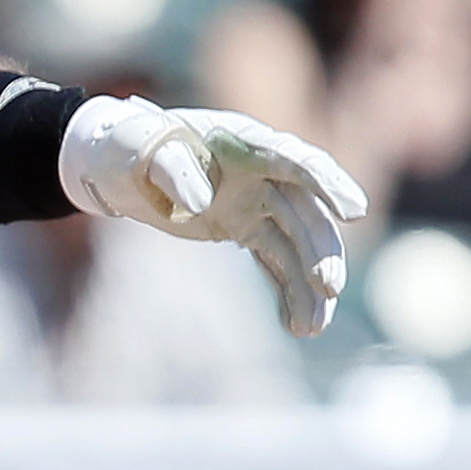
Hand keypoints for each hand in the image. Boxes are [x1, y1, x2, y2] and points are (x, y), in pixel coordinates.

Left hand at [58, 97, 369, 337]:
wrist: (116, 163)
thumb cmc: (128, 144)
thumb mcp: (139, 148)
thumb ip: (173, 168)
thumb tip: (202, 201)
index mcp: (245, 141)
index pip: (297, 160)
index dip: (328, 183)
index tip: (354, 212)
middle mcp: (263, 172)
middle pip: (306, 213)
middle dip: (321, 251)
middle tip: (327, 288)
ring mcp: (257, 202)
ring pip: (296, 245)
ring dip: (309, 286)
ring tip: (310, 328)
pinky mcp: (245, 228)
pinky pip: (275, 261)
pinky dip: (287, 291)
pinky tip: (294, 324)